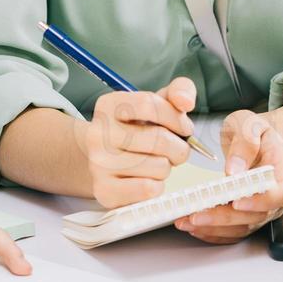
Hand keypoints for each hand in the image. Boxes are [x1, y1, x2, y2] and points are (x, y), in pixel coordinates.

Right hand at [86, 78, 195, 208]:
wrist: (103, 160)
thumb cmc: (137, 130)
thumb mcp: (156, 104)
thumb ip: (178, 91)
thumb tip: (185, 101)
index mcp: (108, 105)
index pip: (149, 104)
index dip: (176, 118)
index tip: (184, 128)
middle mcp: (97, 133)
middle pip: (158, 139)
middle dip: (178, 147)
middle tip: (174, 150)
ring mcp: (98, 163)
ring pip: (159, 166)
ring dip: (166, 167)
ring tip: (154, 163)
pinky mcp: (104, 191)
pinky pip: (149, 189)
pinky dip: (158, 186)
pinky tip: (146, 179)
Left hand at [176, 110, 282, 244]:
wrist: (254, 139)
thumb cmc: (254, 131)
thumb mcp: (249, 123)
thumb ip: (245, 143)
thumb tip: (234, 170)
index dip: (263, 201)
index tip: (238, 201)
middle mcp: (276, 193)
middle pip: (258, 215)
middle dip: (225, 218)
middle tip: (197, 215)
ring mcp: (263, 207)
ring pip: (243, 226)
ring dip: (214, 228)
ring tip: (187, 221)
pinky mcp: (248, 216)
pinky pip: (234, 231)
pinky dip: (213, 233)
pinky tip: (195, 226)